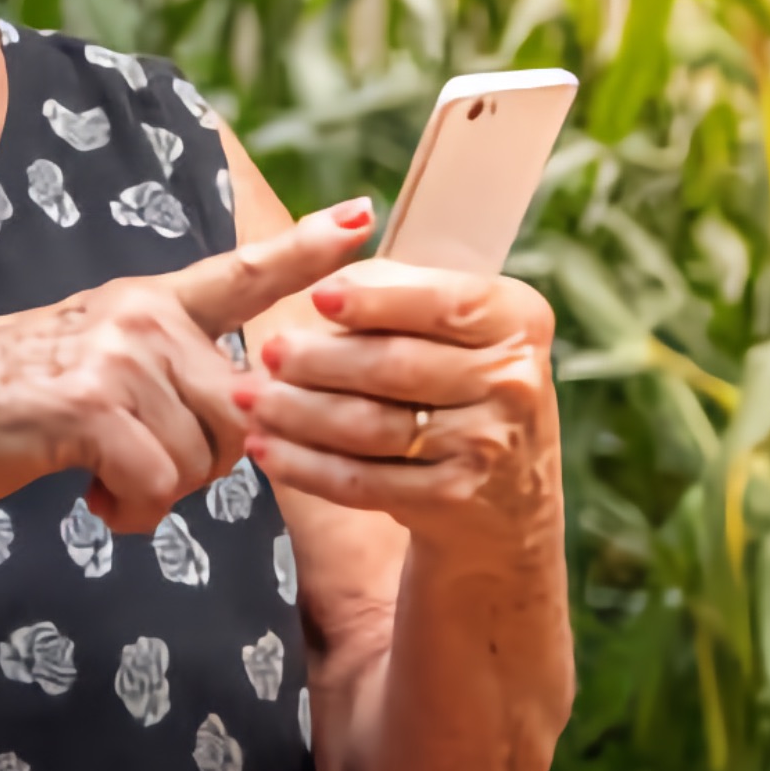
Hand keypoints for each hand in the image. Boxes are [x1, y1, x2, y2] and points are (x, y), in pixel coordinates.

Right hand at [0, 204, 371, 532]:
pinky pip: (159, 483)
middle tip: (141, 468)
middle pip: (242, 413)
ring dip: (159, 493)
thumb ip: (169, 367)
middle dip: (203, 463)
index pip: (243, 270)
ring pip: (202, 458)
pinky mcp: (95, 406)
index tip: (364, 215)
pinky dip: (130, 510)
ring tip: (106, 478)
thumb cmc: (24, 399)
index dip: (307, 247)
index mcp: (151, 300)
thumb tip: (243, 412)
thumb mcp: (101, 354)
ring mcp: (120, 356)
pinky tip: (93, 495)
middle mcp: (143, 315)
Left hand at [238, 255, 560, 554]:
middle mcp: (512, 382)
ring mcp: (485, 446)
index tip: (317, 296)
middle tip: (268, 352)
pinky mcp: (450, 499)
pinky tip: (268, 449)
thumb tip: (327, 272)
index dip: (375, 300)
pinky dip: (308, 466)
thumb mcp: (454, 325)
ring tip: (252, 398)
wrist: (506, 490)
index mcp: (516, 319)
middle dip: (320, 360)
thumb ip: (399, 289)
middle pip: (398, 366)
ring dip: (301, 413)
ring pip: (374, 426)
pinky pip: (364, 482)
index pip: (443, 304)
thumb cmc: (462, 380)